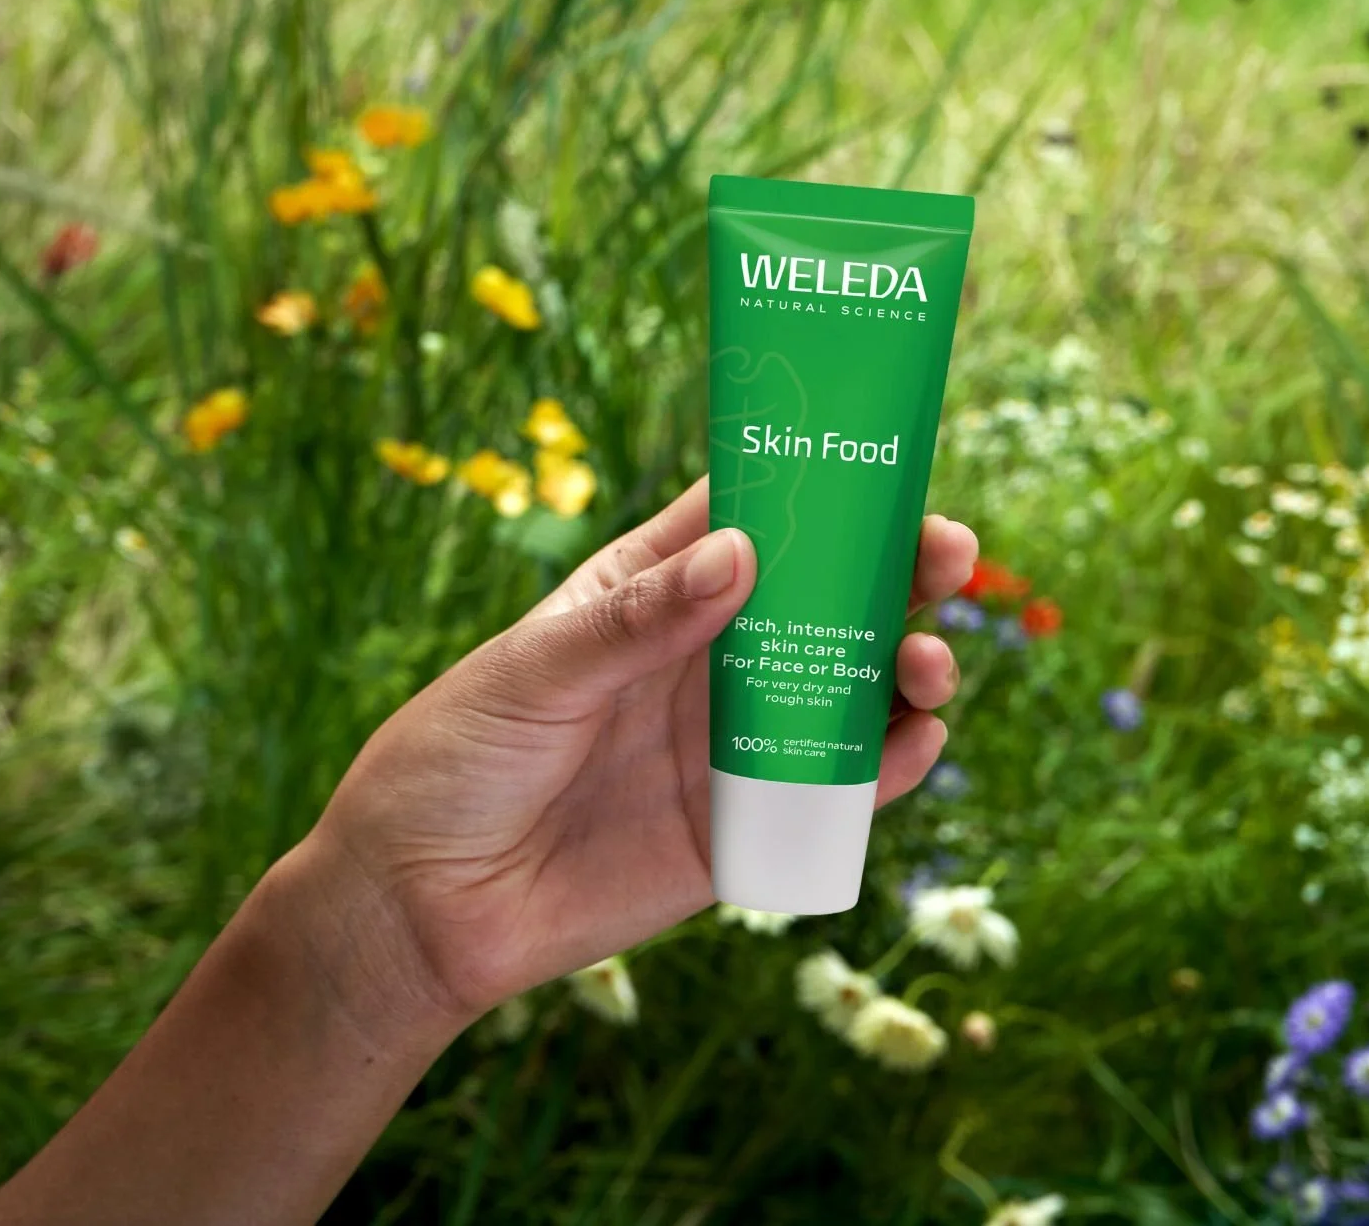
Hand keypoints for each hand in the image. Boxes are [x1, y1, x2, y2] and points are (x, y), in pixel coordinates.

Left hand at [305, 476, 978, 1031]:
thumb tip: (743, 555)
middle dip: (896, 570)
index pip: (749, 517)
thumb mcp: (533, 671)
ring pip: (849, 687)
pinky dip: (890, 766)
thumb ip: (639, 622)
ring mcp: (731, 740)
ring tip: (928, 666)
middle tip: (946, 555)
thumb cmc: (454, 761)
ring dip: (906, 666)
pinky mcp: (745, 824)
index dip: (821, 484)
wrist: (422, 908)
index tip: (885, 460)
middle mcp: (705, 657)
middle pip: (825, 597)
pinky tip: (918, 742)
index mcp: (649, 591)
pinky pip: (836, 788)